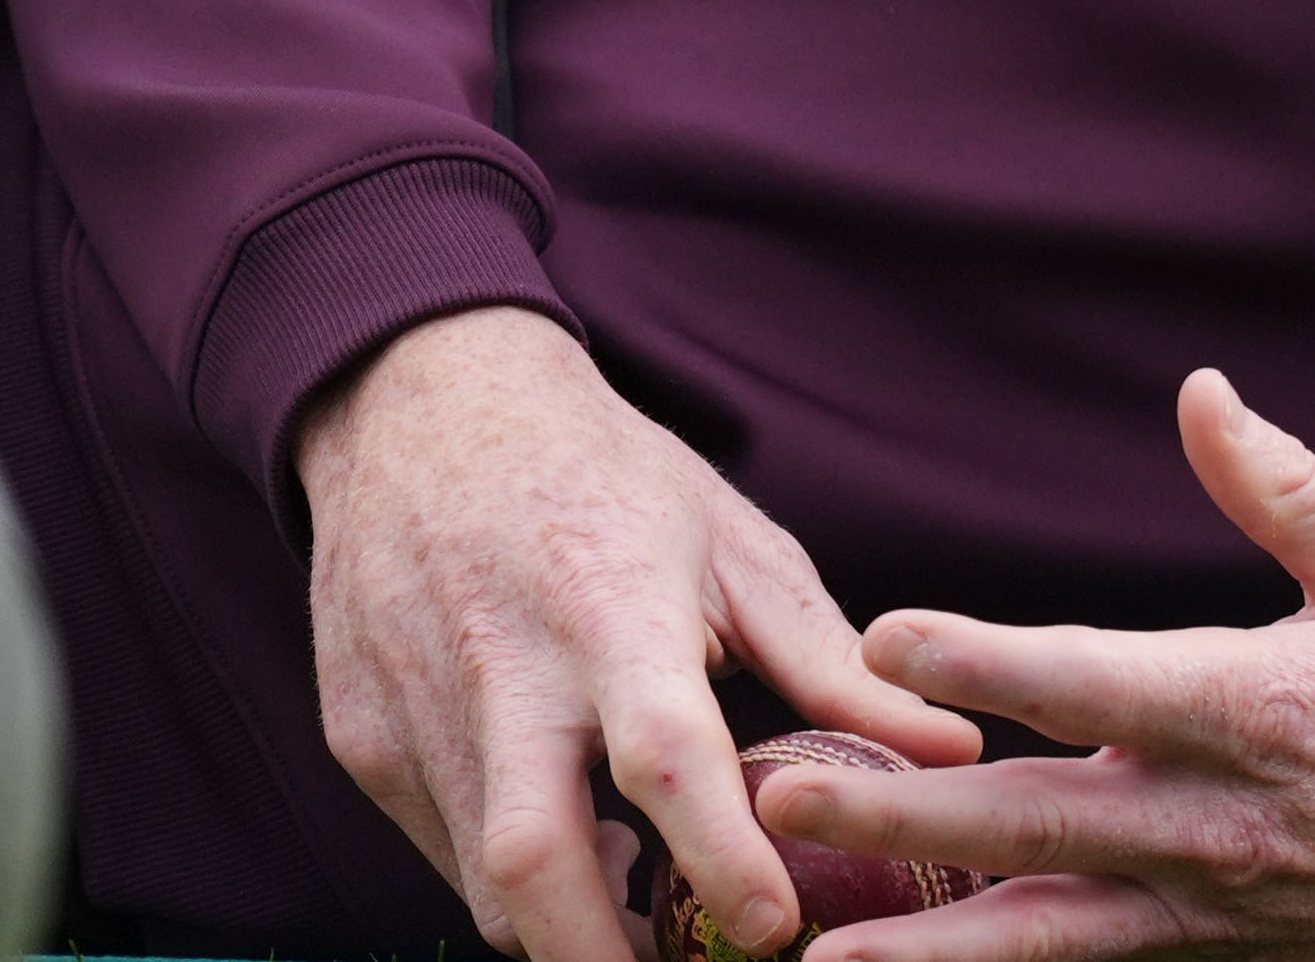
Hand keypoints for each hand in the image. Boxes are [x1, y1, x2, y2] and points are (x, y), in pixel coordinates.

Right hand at [295, 306, 982, 961]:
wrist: (419, 407)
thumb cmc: (605, 478)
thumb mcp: (731, 547)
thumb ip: (832, 666)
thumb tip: (953, 754)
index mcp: (609, 607)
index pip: (663, 756)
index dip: (720, 856)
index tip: (774, 930)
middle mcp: (499, 667)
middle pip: (533, 859)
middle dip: (602, 957)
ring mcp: (413, 709)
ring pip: (479, 880)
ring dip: (562, 930)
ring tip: (636, 926)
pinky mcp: (361, 738)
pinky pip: (439, 847)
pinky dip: (507, 880)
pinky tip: (570, 856)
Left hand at [749, 369, 1314, 961]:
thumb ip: (1287, 486)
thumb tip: (1199, 391)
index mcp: (1254, 709)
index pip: (1094, 683)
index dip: (986, 662)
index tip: (886, 637)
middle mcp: (1216, 825)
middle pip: (1031, 823)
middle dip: (900, 811)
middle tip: (780, 792)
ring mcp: (1207, 915)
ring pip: (1042, 937)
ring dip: (925, 947)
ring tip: (815, 956)